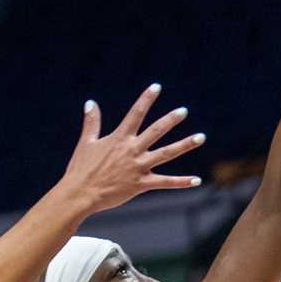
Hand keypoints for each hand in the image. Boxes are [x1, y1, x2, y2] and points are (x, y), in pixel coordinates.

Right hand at [54, 84, 204, 215]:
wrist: (80, 193)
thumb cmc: (81, 169)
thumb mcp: (86, 143)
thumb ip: (91, 122)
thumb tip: (90, 103)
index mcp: (119, 138)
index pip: (136, 114)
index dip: (146, 99)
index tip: (156, 87)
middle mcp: (132, 150)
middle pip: (156, 130)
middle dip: (171, 119)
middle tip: (183, 111)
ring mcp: (138, 167)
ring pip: (167, 153)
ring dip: (185, 144)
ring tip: (200, 137)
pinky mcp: (141, 184)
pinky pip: (165, 182)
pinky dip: (181, 182)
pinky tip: (197, 180)